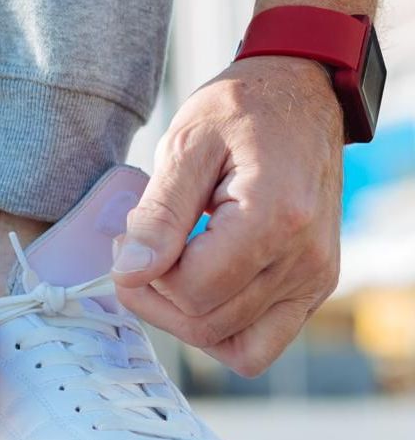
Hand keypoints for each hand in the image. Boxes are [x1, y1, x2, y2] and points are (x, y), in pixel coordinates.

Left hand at [112, 56, 342, 376]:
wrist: (298, 94)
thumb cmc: (240, 108)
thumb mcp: (184, 144)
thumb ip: (158, 213)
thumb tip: (130, 272)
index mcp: (276, 218)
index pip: (193, 289)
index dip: (144, 277)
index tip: (123, 241)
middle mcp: (306, 260)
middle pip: (209, 323)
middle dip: (155, 298)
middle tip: (134, 253)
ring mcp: (316, 278)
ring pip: (236, 345)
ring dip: (184, 318)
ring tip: (164, 269)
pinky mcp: (315, 285)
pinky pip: (264, 340)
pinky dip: (221, 326)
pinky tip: (196, 284)